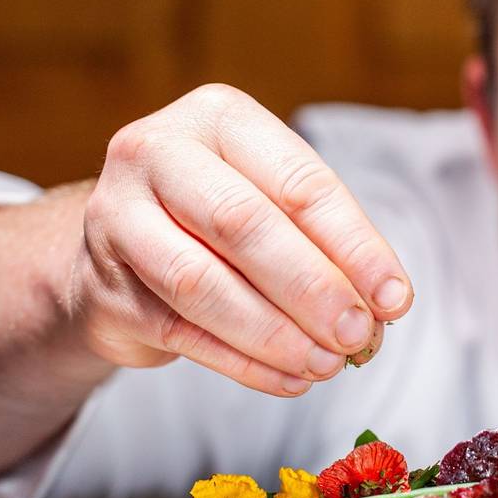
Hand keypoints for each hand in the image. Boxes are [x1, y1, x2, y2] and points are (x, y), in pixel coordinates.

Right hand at [69, 84, 411, 395]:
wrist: (117, 250)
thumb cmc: (218, 220)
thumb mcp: (273, 203)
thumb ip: (326, 244)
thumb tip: (384, 305)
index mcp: (216, 117)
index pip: (298, 181)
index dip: (354, 245)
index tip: (395, 299)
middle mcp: (155, 153)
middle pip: (243, 224)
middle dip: (312, 288)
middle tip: (359, 335)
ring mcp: (116, 218)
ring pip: (202, 284)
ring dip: (277, 334)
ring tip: (328, 365)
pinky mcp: (102, 288)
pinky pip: (182, 333)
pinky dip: (245, 364)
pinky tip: (290, 379)